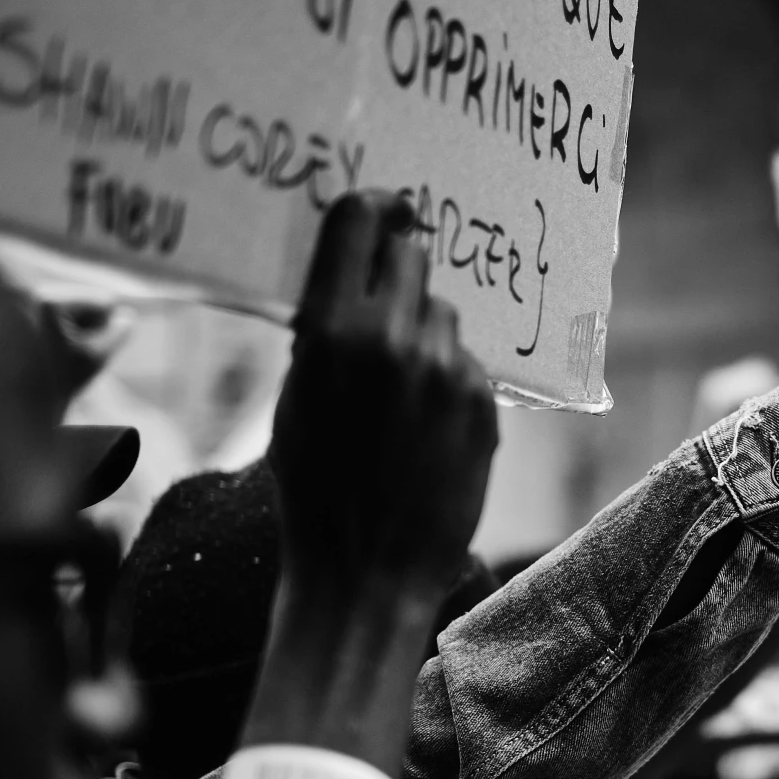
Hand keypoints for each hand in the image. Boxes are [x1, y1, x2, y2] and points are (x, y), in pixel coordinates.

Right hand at [271, 192, 498, 602]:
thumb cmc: (314, 487)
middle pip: (413, 259)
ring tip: (401, 394)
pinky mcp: (482, 405)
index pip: (359, 223)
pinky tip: (427, 429)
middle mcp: (393, 340)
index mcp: (331, 330)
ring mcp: (445, 372)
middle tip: (389, 307)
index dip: (375, 208)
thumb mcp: (295, 397)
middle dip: (399, 277)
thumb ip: (323, 332)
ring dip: (426, 335)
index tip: (387, 209)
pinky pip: (467, 365)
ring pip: (445, 315)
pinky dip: (450, 382)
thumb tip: (353, 278)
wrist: (365, 570)